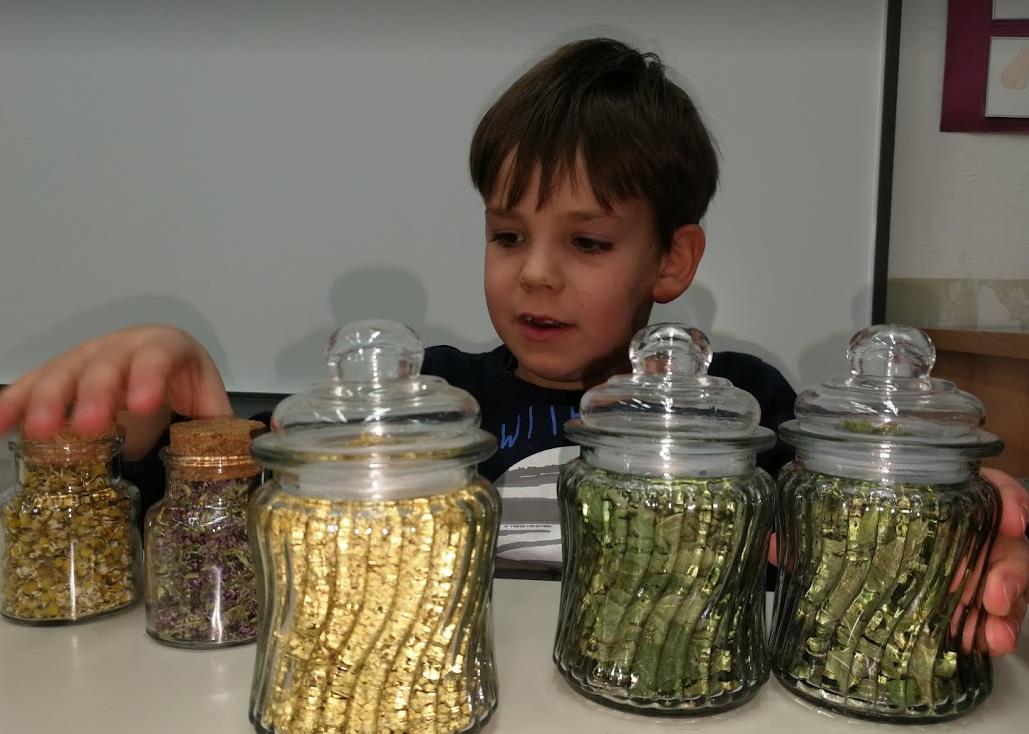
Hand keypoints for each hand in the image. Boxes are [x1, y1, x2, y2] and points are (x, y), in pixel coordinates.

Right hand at [0, 325, 230, 458]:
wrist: (154, 357)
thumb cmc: (181, 380)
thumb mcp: (205, 397)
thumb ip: (218, 423)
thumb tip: (241, 454)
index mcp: (164, 348)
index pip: (158, 356)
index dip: (150, 377)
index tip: (145, 403)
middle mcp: (120, 347)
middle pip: (105, 365)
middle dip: (96, 394)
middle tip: (90, 426)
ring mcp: (84, 359)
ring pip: (64, 373)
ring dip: (49, 400)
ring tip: (42, 432)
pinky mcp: (57, 375)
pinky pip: (31, 386)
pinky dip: (13, 403)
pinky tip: (0, 424)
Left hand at [767, 468, 1028, 658]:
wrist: (850, 564)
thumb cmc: (847, 530)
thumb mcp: (827, 526)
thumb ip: (803, 530)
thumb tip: (770, 544)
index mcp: (934, 497)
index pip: (983, 486)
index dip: (1006, 498)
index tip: (1014, 519)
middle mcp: (961, 528)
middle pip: (1002, 538)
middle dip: (1008, 566)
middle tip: (992, 596)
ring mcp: (971, 564)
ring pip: (1006, 577)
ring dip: (1008, 606)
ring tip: (992, 635)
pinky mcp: (970, 599)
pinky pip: (995, 611)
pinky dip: (994, 628)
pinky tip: (987, 645)